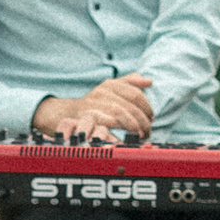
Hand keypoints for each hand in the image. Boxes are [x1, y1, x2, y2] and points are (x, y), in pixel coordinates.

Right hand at [33, 73, 155, 142]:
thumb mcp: (110, 88)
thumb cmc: (95, 103)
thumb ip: (130, 82)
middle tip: (148, 130)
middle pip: (129, 105)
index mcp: (110, 85)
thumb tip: (149, 81)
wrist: (67, 113)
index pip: (135, 93)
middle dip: (143, 120)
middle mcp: (101, 92)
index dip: (146, 106)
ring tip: (141, 135)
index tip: (151, 117)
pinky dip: (120, 131)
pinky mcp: (88, 118)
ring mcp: (94, 105)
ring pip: (120, 114)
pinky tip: (127, 137)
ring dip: (134, 126)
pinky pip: (108, 124)